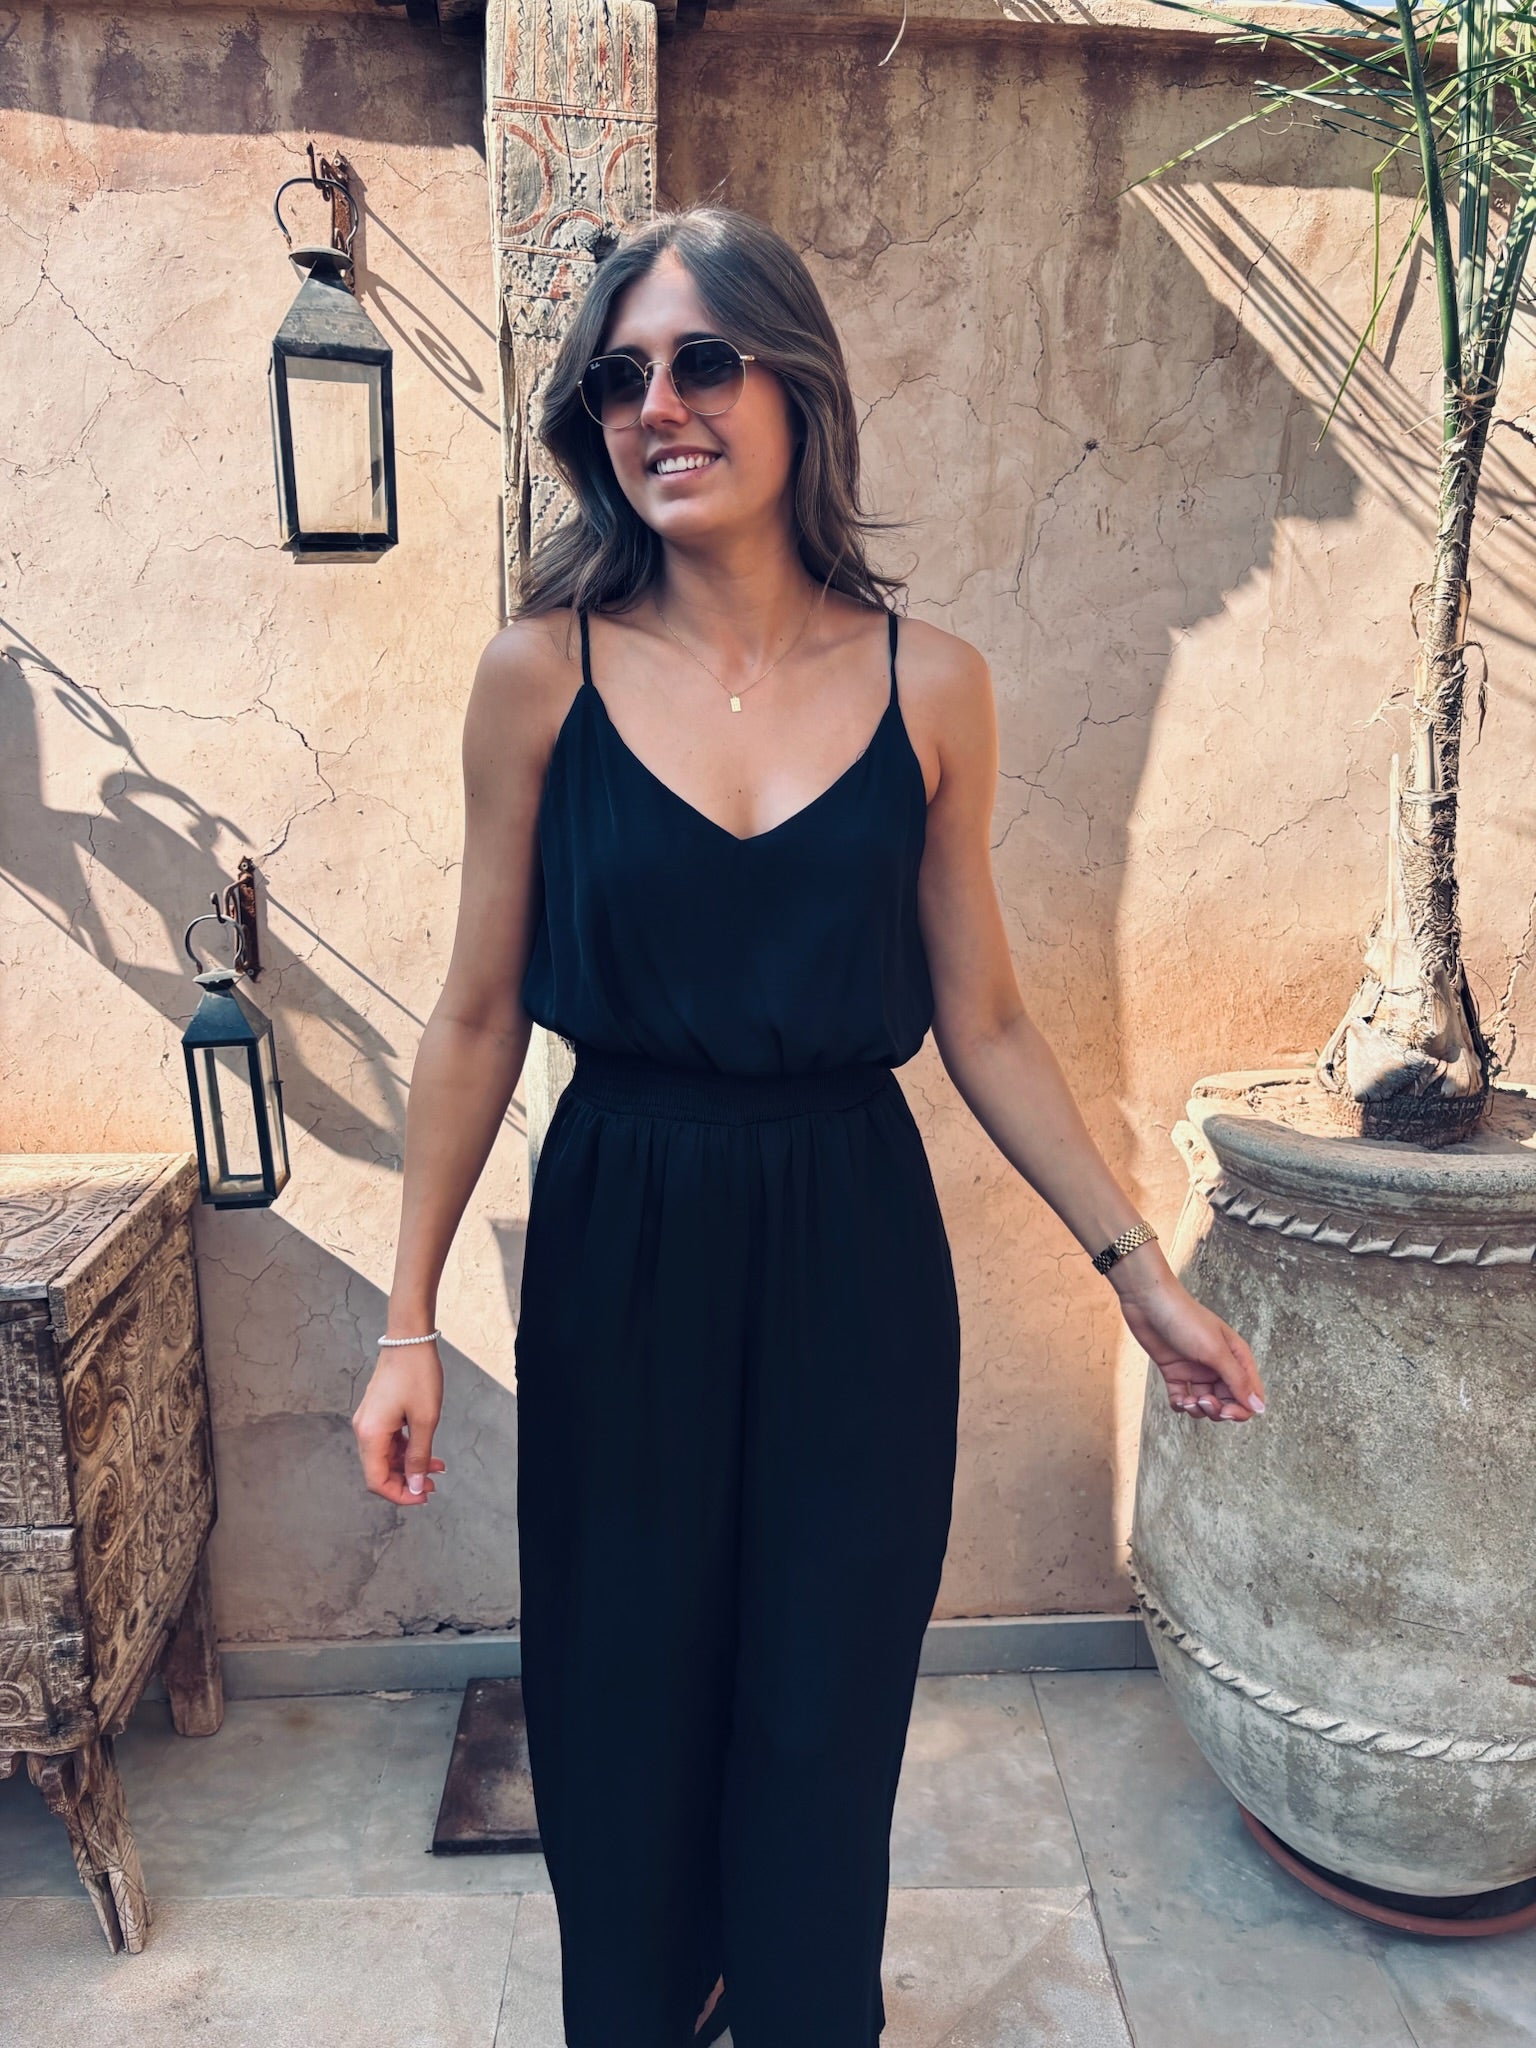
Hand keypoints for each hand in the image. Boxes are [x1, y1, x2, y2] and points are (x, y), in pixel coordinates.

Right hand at [351, 1342, 447, 1504]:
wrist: (409, 1340)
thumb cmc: (417, 1375)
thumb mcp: (425, 1420)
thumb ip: (419, 1457)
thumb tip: (416, 1486)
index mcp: (370, 1434)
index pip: (377, 1480)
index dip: (399, 1494)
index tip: (423, 1496)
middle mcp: (363, 1430)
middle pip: (379, 1471)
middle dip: (406, 1482)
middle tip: (432, 1486)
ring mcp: (368, 1421)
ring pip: (385, 1457)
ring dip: (409, 1465)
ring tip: (437, 1468)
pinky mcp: (377, 1413)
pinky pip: (388, 1441)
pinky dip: (406, 1450)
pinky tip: (426, 1450)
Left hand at [1110, 1246, 1265, 1422]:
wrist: (1148, 1302)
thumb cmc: (1185, 1319)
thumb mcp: (1215, 1351)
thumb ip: (1237, 1380)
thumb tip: (1259, 1408)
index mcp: (1236, 1358)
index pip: (1249, 1395)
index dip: (1241, 1409)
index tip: (1226, 1411)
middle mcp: (1219, 1366)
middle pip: (1228, 1402)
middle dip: (1217, 1410)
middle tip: (1203, 1402)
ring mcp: (1196, 1370)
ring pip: (1205, 1404)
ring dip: (1198, 1410)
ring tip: (1187, 1401)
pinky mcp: (1175, 1372)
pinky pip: (1182, 1399)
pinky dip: (1181, 1405)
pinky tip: (1177, 1399)